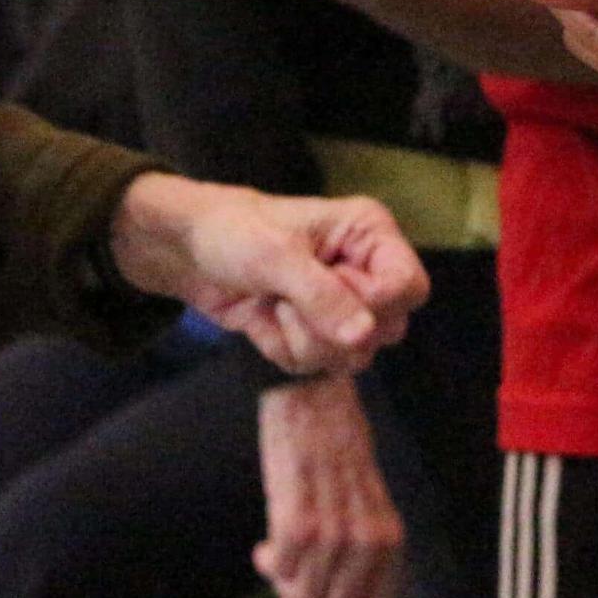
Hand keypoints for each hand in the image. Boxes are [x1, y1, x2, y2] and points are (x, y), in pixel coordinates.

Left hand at [108, 172, 426, 374]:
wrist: (187, 252)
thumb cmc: (231, 232)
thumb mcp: (274, 257)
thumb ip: (322, 296)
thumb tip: (364, 337)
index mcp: (369, 234)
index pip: (410, 287)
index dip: (374, 301)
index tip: (330, 285)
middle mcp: (365, 269)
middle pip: (388, 329)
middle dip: (330, 325)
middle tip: (288, 294)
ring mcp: (344, 304)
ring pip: (355, 356)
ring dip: (305, 341)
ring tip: (275, 303)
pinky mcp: (318, 331)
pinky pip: (320, 365)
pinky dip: (286, 350)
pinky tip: (265, 318)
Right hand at [257, 374, 404, 597]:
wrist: (311, 400)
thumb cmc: (334, 449)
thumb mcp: (365, 501)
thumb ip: (360, 548)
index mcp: (389, 536)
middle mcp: (367, 540)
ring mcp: (333, 533)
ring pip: (303, 595)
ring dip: (284, 586)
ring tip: (275, 558)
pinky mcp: (296, 522)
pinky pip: (280, 570)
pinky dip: (269, 565)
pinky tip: (265, 547)